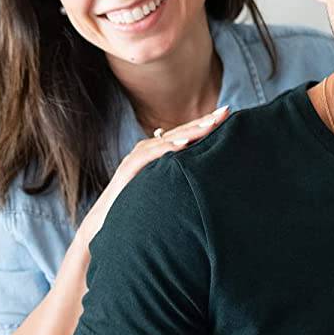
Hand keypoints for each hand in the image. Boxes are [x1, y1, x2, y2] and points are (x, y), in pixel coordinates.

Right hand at [78, 95, 229, 246]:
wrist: (105, 222)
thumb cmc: (135, 207)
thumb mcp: (161, 188)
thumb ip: (176, 178)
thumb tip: (203, 177)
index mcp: (157, 154)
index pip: (186, 134)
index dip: (206, 124)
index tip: (228, 115)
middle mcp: (147, 150)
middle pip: (180, 132)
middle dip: (204, 121)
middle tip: (227, 111)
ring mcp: (137, 157)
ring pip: (168, 139)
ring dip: (190, 131)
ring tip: (211, 124)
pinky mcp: (129, 168)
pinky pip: (150, 156)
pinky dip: (167, 148)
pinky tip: (183, 144)